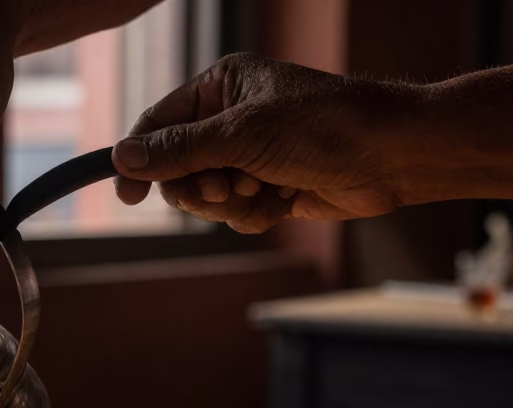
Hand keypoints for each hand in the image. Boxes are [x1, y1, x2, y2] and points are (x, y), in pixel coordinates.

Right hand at [111, 54, 412, 232]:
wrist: (389, 157)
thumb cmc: (324, 126)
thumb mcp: (242, 133)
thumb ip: (179, 149)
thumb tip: (123, 157)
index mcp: (221, 87)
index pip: (160, 124)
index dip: (141, 159)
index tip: (129, 194)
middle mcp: (231, 119)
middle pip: (178, 168)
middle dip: (200, 186)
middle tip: (226, 186)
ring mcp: (250, 155)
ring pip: (207, 197)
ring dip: (232, 201)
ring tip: (264, 186)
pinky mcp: (268, 187)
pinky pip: (236, 214)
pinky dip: (255, 212)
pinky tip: (283, 198)